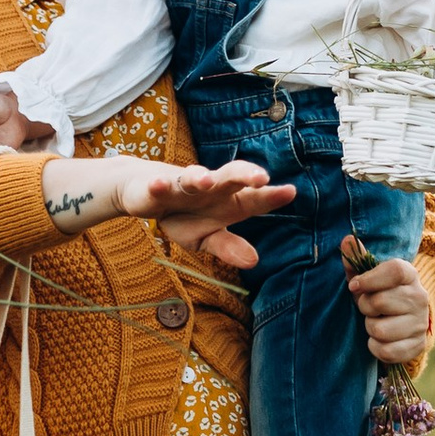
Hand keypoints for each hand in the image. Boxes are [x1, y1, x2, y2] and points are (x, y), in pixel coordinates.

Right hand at [42, 150, 293, 276]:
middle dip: (245, 175)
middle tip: (261, 178)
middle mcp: (210, 188)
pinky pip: (157, 186)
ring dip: (202, 178)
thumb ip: (228, 247)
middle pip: (230, 177)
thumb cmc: (183, 214)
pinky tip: (159, 185)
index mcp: (227, 201)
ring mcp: (182, 184)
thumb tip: (254, 260)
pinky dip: (158, 186)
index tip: (290, 192)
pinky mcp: (155, 186)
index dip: (271, 196)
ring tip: (209, 180)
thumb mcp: (205, 237)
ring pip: (194, 177)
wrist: (144, 191)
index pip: (253, 198)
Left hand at [345, 248, 434, 366]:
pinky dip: (375, 347)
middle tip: (368, 308)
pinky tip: (379, 340)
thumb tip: (347, 240)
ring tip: (376, 322)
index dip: (370, 279)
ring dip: (370, 328)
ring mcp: (420, 323)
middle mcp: (420, 297)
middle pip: (380, 302)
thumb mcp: (368, 278)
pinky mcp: (418, 345)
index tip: (354, 286)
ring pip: (380, 329)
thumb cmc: (379, 295)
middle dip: (365, 307)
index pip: (394, 271)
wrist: (402, 324)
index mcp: (409, 275)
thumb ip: (356, 261)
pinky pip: (385, 351)